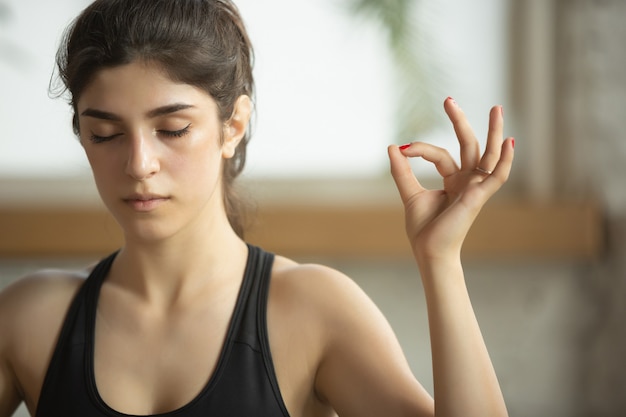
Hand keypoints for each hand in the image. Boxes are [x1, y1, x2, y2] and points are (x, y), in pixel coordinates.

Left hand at [388, 97, 514, 261]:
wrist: (428, 252)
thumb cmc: (424, 230)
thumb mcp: (410, 194)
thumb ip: (402, 171)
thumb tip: (393, 146)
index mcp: (453, 180)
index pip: (441, 155)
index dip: (421, 149)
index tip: (403, 149)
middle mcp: (467, 181)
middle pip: (468, 145)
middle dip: (460, 122)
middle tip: (448, 100)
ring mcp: (475, 188)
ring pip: (487, 155)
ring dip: (494, 132)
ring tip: (497, 108)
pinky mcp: (479, 197)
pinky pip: (497, 176)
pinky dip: (505, 160)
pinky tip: (510, 142)